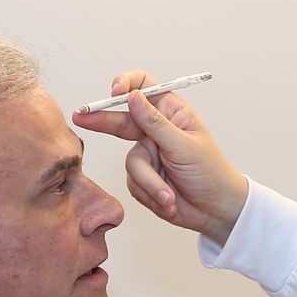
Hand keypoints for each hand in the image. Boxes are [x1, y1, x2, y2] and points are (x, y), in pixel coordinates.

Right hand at [72, 70, 249, 241]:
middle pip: (121, 119)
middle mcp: (156, 130)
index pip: (144, 87)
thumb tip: (132, 96)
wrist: (216, 211)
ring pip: (130, 162)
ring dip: (150, 182)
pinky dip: (151, 193)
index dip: (126, 85)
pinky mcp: (143, 178)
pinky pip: (133, 182)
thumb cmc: (211, 173)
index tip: (115, 93)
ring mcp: (148, 154)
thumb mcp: (183, 145)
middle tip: (80, 117)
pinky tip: (169, 201)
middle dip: (102, 120)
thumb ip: (155, 122)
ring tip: (169, 196)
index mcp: (171, 113)